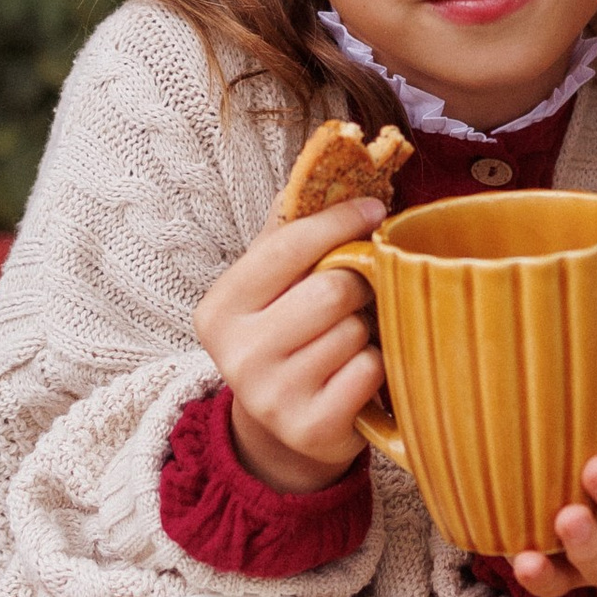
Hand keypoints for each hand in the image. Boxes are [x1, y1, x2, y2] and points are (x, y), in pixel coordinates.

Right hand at [198, 199, 389, 489]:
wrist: (283, 429)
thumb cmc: (285, 336)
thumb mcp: (270, 284)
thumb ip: (288, 229)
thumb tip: (318, 166)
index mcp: (220, 309)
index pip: (289, 245)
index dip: (340, 221)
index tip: (374, 210)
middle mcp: (237, 354)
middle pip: (332, 290)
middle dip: (357, 285)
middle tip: (359, 293)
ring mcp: (272, 396)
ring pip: (354, 331)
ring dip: (367, 330)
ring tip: (351, 338)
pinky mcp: (310, 428)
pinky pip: (370, 371)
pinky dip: (376, 367)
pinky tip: (356, 373)